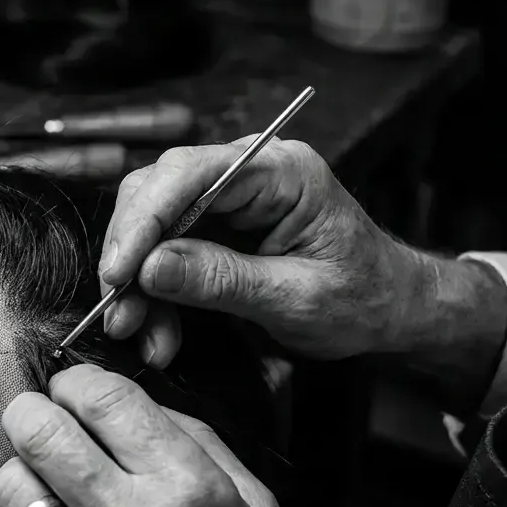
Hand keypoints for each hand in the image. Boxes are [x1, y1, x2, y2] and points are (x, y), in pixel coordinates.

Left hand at [0, 364, 329, 506]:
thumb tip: (131, 401)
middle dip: (33, 412)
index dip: (77, 381)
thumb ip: (197, 441)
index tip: (76, 392)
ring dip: (23, 475)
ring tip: (47, 488)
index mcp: (187, 487)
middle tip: (44, 424)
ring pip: (8, 486)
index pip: (102, 397)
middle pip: (38, 430)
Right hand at [99, 137, 425, 366]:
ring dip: (136, 283)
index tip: (117, 273)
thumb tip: (150, 268)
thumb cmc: (362, 298)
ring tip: (139, 335)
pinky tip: (157, 332)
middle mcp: (247, 172)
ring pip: (152, 226)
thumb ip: (222, 279)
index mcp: (282, 171)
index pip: (190, 174)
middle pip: (157, 194)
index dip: (144, 220)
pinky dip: (152, 294)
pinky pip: (164, 252)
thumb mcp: (295, 298)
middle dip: (130, 257)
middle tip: (119, 315)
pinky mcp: (215, 227)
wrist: (388, 309)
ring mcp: (228, 198)